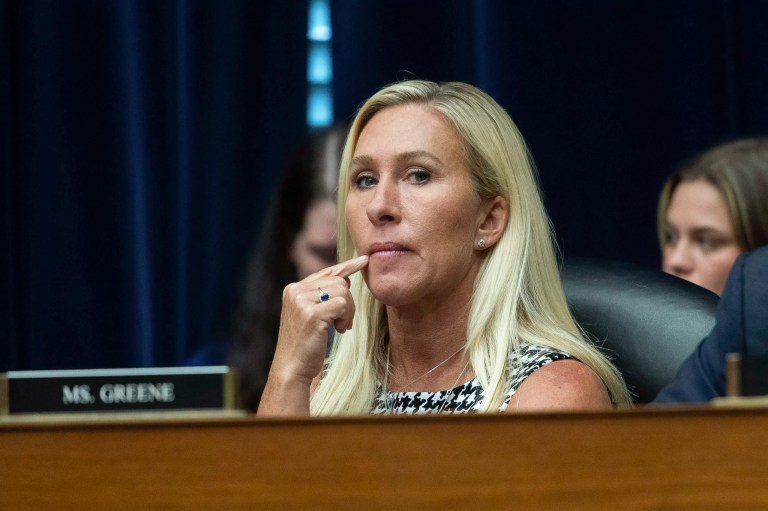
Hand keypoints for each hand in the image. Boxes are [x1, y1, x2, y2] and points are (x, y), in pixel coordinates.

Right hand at [271, 255, 368, 386]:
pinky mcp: (311, 313)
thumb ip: (322, 296)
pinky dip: (346, 318)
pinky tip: (339, 330)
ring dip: (348, 311)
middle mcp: (295, 291)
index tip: (363, 260)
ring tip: (340, 327)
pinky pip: (342, 304)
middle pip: (338, 281)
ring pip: (342, 291)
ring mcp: (301, 301)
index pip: (325, 272)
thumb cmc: (305, 345)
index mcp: (293, 289)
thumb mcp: (311, 315)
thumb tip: (346, 279)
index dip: (347, 266)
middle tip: (344, 322)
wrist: (292, 369)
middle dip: (349, 302)